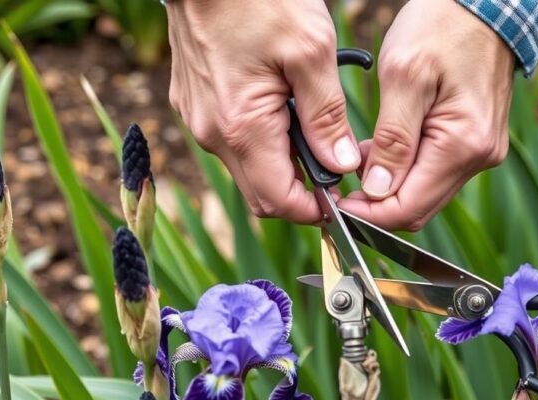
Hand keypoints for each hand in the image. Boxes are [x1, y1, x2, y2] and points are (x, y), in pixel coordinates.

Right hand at [165, 0, 358, 222]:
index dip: (315, 211)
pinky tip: (284, 105)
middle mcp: (211, 133)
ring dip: (282, 160)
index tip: (344, 199)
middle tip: (337, 164)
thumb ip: (326, 116)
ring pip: (247, 165)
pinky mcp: (193, 102)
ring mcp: (197, 118)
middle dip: (301, 189)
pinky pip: (231, 137)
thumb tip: (342, 165)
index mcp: (241, 128)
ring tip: (313, 124)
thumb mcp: (311, 51)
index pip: (278, 201)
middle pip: (261, 191)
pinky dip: (262, 137)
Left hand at [338, 0, 514, 230]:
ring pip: (425, 192)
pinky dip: (405, 170)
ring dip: (389, 186)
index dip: (369, 214)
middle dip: (376, 204)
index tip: (337, 202)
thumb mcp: (404, 77)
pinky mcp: (474, 142)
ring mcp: (480, 151)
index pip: (410, 207)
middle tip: (340, 185)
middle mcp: (478, 157)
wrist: (485, 4)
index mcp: (463, 145)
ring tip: (356, 160)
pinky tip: (382, 151)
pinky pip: (435, 172)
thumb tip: (377, 190)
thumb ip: (391, 140)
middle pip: (419, 208)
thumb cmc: (443, 27)